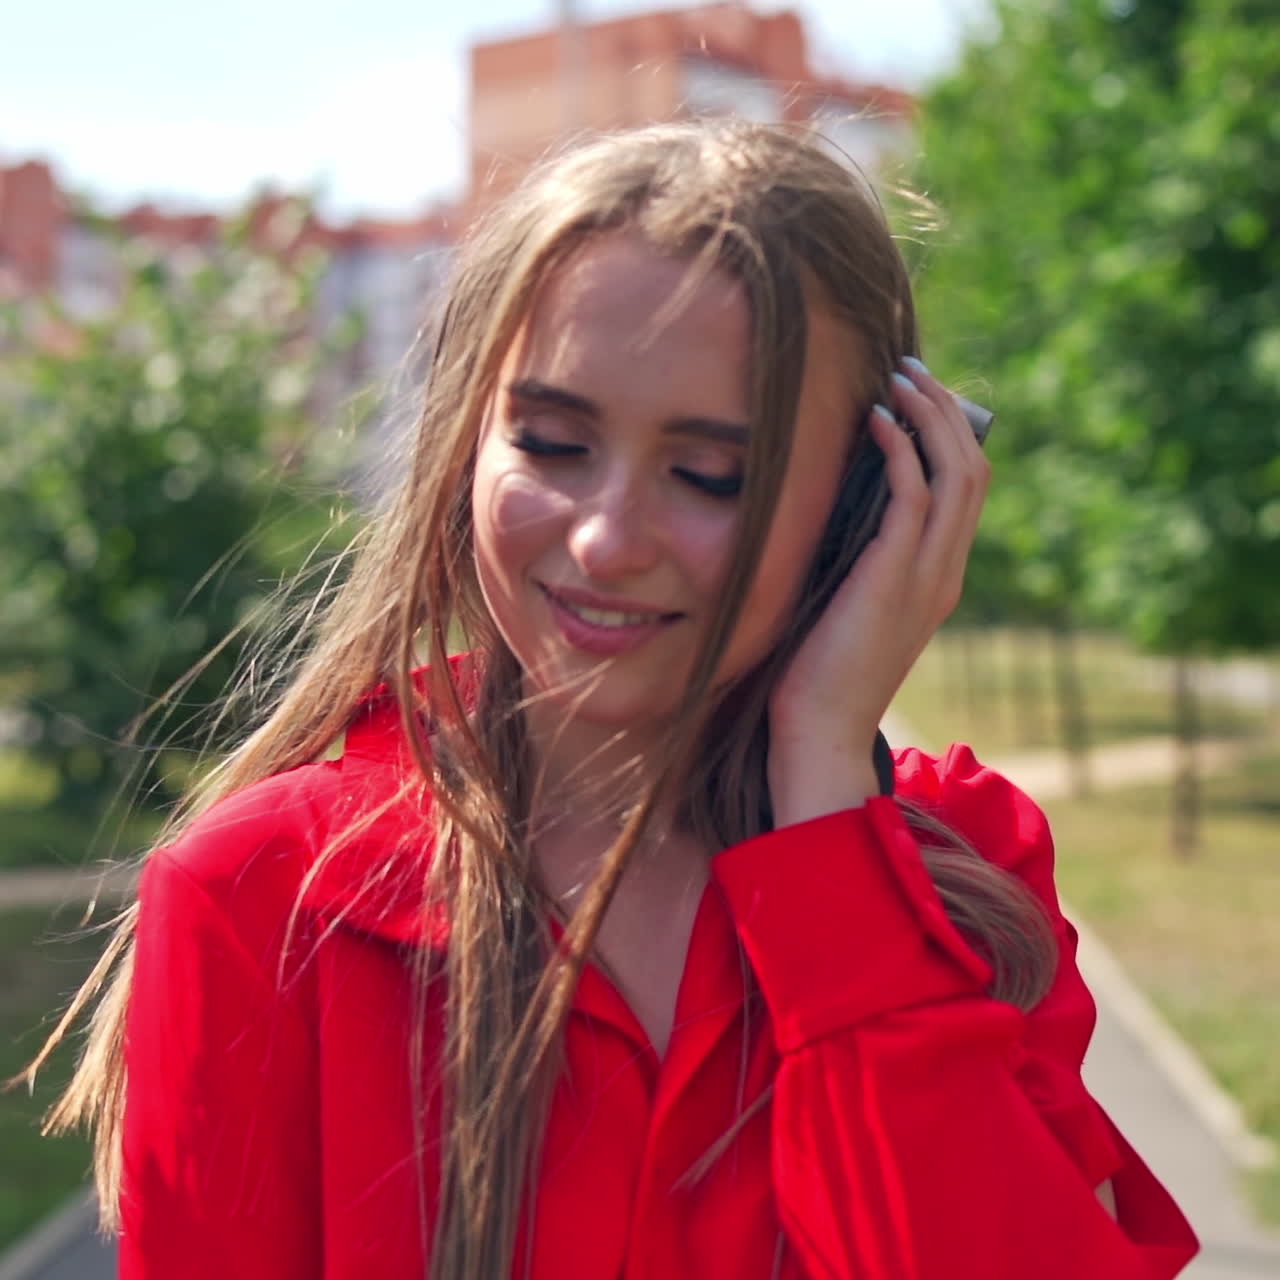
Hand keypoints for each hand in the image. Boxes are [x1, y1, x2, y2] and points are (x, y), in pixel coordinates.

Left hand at [767, 358, 990, 824]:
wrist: (818, 729)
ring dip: (931, 417)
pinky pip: (913, 494)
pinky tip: (874, 419)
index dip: (948, 436)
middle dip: (947, 412)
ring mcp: (928, 576)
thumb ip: (856, 554)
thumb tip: (834, 498)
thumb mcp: (845, 599)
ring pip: (956, 473)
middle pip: (973, 470)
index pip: (965, 491)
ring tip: (900, 378)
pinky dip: (901, 448)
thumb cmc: (817, 669)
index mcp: (939, 578)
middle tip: (911, 371)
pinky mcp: (895, 577)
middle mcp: (946, 572)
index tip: (914, 398)